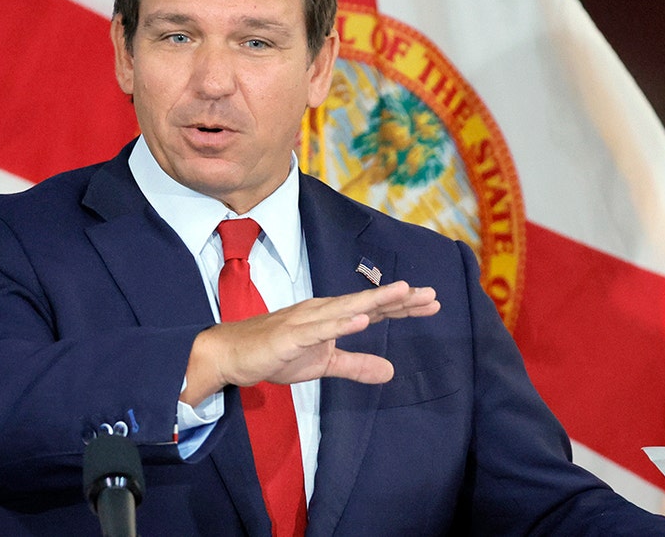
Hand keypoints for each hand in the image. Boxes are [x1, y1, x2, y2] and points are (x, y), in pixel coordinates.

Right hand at [182, 280, 438, 403]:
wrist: (231, 354)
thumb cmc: (277, 353)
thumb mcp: (324, 364)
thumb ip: (356, 365)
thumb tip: (390, 372)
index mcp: (333, 317)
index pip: (375, 310)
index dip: (403, 306)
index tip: (432, 303)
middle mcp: (323, 311)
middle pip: (368, 303)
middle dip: (399, 299)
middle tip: (432, 294)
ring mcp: (306, 321)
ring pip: (347, 309)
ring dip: (375, 301)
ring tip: (403, 293)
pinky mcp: (290, 335)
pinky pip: (319, 329)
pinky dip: (341, 323)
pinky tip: (361, 320)